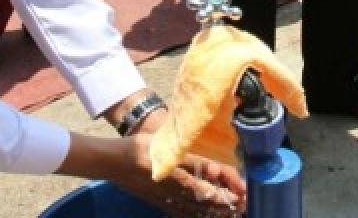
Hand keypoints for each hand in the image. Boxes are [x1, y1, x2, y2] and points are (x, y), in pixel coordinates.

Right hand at [58, 131, 245, 217]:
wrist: (113, 162)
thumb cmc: (139, 149)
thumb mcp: (164, 147)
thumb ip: (189, 160)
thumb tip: (213, 171)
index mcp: (178, 177)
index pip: (209, 187)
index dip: (227, 189)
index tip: (243, 191)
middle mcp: (174, 192)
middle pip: (206, 203)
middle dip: (227, 204)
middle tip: (245, 204)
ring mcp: (166, 199)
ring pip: (196, 210)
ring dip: (215, 211)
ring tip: (232, 212)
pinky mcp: (160, 202)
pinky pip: (183, 213)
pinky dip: (197, 214)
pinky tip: (205, 214)